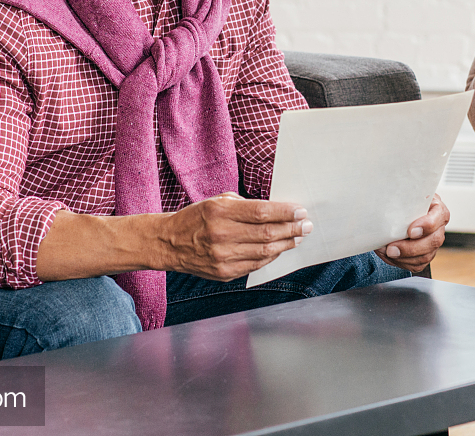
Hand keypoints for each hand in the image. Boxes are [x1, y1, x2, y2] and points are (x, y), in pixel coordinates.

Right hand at [156, 192, 310, 281]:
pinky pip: (256, 265)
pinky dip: (271, 256)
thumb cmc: (196, 218)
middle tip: (306, 226)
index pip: (261, 212)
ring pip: (265, 251)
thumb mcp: (216, 201)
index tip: (300, 211)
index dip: (285, 212)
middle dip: (292, 229)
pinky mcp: (224, 273)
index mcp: (219, 211)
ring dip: (286, 244)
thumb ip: (244, 205)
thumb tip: (275, 211)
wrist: (169, 243)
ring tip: (297, 237)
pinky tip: (279, 248)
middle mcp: (221, 235)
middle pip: (267, 233)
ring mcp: (223, 257)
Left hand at [375, 194, 449, 272]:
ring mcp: (433, 243)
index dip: (427, 225)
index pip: (439, 217)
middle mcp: (438, 227)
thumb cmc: (405, 201)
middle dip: (411, 248)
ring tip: (386, 251)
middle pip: (433, 242)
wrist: (401, 211)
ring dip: (403, 258)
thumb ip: (402, 197)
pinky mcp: (425, 255)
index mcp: (437, 209)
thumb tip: (384, 197)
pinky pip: (417, 265)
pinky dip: (401, 263)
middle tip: (391, 248)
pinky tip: (389, 256)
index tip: (411, 231)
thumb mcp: (405, 193)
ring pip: (425, 256)